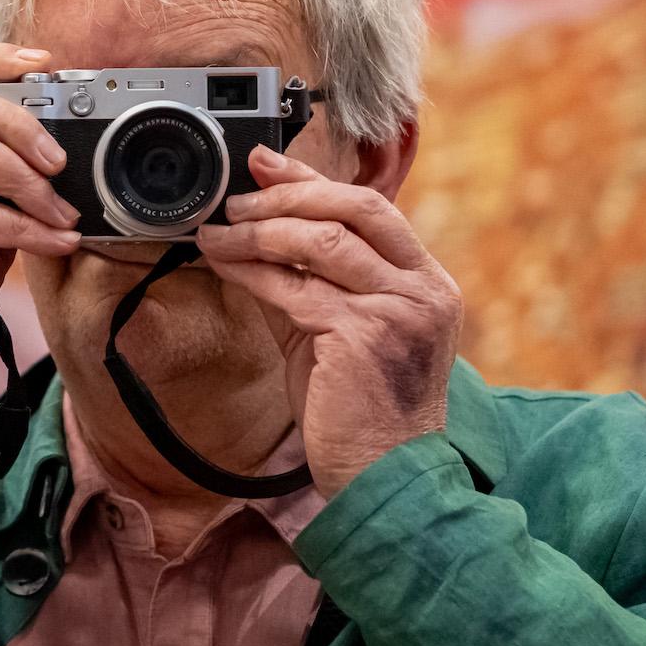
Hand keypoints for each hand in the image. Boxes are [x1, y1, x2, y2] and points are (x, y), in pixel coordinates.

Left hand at [195, 144, 462, 497]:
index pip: (371, 209)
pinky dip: (251, 270)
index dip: (313, 180)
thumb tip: (256, 237)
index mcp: (428, 283)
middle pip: (353, 208)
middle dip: (287, 194)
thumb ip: (313, 284)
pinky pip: (294, 288)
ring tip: (218, 231)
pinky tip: (222, 264)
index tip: (266, 165)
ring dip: (258, 231)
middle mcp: (423, 290)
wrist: (384, 480)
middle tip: (236, 199)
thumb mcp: (344, 334)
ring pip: (320, 242)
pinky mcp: (361, 336)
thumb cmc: (362, 414)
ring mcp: (397, 311)